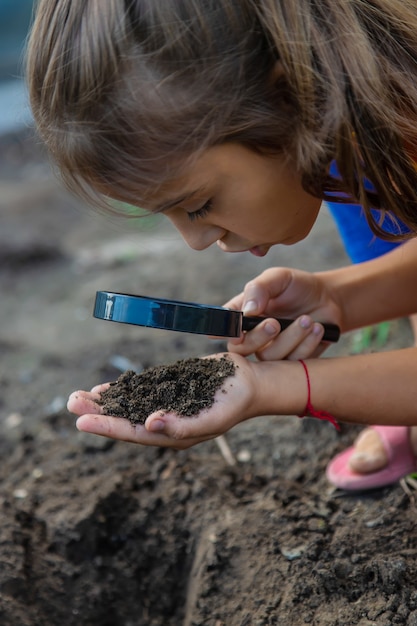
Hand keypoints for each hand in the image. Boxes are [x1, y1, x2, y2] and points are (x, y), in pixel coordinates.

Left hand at [68, 353, 262, 449]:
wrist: (248, 383)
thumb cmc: (233, 404)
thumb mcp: (212, 418)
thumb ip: (183, 426)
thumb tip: (150, 424)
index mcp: (172, 435)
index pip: (134, 433)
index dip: (107, 427)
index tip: (82, 420)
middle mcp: (163, 423)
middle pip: (124, 420)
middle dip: (97, 413)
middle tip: (70, 402)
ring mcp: (164, 405)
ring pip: (126, 406)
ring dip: (102, 403)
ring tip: (76, 396)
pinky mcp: (167, 389)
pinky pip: (138, 391)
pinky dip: (119, 390)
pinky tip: (102, 389)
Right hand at [224, 267, 341, 360]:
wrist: (329, 299)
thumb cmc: (298, 286)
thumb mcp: (278, 277)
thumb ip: (259, 288)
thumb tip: (248, 310)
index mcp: (243, 314)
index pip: (224, 327)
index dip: (225, 333)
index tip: (237, 332)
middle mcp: (253, 335)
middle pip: (241, 349)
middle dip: (258, 338)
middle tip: (274, 323)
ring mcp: (272, 350)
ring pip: (270, 357)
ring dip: (290, 338)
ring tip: (307, 320)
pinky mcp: (292, 361)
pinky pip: (294, 363)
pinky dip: (307, 344)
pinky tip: (317, 328)